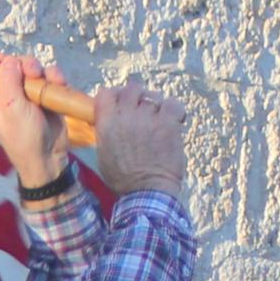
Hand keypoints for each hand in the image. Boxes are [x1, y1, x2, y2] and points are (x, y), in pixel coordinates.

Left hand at [0, 59, 65, 194]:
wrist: (49, 157)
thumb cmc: (23, 136)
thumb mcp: (12, 108)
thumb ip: (8, 80)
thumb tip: (9, 59)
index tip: (3, 59)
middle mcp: (6, 91)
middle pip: (10, 63)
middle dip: (22, 63)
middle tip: (30, 72)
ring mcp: (26, 92)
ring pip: (31, 67)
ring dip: (40, 70)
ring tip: (44, 80)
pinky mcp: (44, 94)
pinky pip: (48, 77)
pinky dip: (53, 77)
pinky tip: (57, 83)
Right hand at [90, 83, 185, 200]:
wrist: (145, 192)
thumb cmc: (123, 180)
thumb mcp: (104, 155)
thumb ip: (106, 133)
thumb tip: (111, 122)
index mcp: (107, 123)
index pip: (106, 93)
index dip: (115, 95)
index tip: (121, 103)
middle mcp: (125, 116)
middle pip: (131, 88)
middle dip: (137, 95)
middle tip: (143, 108)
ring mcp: (147, 118)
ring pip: (153, 95)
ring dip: (156, 104)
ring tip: (159, 117)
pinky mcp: (167, 123)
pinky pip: (173, 104)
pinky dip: (175, 109)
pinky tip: (175, 119)